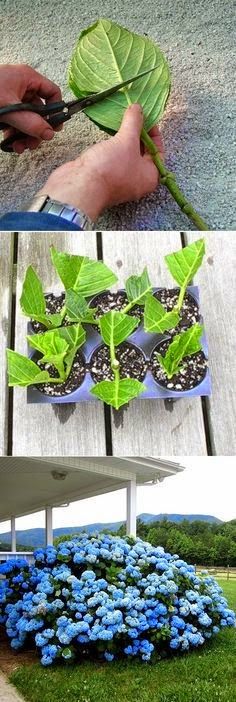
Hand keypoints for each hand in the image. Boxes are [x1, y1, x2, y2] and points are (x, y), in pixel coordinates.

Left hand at [0, 64, 61, 152]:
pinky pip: (15, 122)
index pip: (52, 92)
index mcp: (27, 78)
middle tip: (34, 144)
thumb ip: (30, 123)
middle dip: (37, 130)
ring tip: (20, 148)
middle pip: (40, 110)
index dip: (56, 110)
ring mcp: (11, 97)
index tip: (53, 129)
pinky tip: (11, 144)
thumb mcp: (10, 109)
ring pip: (27, 119)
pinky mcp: (3, 107)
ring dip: (26, 136)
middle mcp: (21, 86)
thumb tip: (49, 134)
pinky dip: (15, 134)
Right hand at [38, 104, 163, 219]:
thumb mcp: (127, 140)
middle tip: (133, 116)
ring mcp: (121, 181)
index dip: (154, 133)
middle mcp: (138, 181)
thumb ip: (134, 123)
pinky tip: (109, 133)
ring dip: (124, 139)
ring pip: (127, 156)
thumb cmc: (111, 167)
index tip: (146, 117)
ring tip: (121, 121)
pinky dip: (113, 146)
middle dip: (138, 134)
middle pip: (143, 154)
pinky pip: (114, 159)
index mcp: (150, 177)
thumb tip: (138, 108)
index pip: (158, 152)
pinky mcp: (105, 178)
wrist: (80, 186)